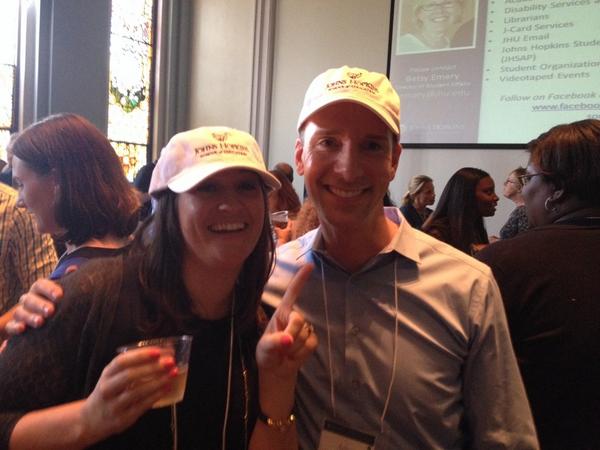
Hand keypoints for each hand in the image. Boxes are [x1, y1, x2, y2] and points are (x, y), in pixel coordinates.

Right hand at [5, 279, 62, 335]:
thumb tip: (73, 268)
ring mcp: (20, 312)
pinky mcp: (14, 325)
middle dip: (40, 305)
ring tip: (40, 322)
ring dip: (29, 317)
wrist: (45, 316)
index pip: (40, 285)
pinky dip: (15, 327)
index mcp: (39, 289)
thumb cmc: (54, 301)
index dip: (49, 289)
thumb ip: (67, 280)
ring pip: (20, 312)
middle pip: (30, 299)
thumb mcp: (61, 291)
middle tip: (51, 311)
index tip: (60, 296)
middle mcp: (28, 299)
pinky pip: (11, 326)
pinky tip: (22, 328)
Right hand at [79, 347, 176, 443]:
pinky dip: (156, 396)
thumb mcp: (114, 376)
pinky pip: (141, 406)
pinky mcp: (122, 419)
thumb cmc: (111, 391)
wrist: (91, 420)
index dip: (140, 356)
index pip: (121, 362)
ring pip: (137, 392)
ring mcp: (114, 405)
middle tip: (170, 362)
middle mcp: (107, 389)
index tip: (158, 351)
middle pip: (129, 376)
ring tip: (173, 373)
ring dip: (158, 381)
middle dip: (152, 367)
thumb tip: (164, 350)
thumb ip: (134, 364)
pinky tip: (167, 388)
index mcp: (107, 374)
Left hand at [256, 264, 316, 379]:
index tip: (309, 265)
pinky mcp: (312, 341)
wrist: (275, 371)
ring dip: (294, 347)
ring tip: (285, 352)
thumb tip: (288, 339)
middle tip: (282, 346)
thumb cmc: (266, 353)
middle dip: (291, 333)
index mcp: (281, 313)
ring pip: (305, 334)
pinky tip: (294, 356)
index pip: (292, 293)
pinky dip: (302, 353)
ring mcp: (304, 329)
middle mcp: (293, 318)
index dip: (300, 279)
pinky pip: (312, 344)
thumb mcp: (265, 347)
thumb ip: (275, 342)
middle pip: (298, 320)